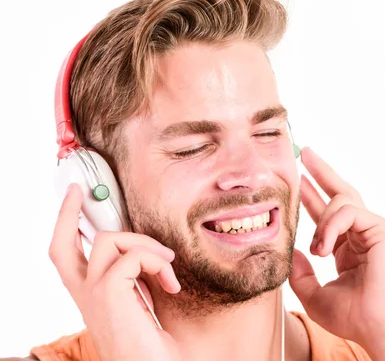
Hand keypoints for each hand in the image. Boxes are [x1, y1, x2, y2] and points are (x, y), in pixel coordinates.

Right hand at [48, 184, 180, 360]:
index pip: (66, 254)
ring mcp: (93, 292)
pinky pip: (135, 256)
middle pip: (64, 244)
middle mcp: (84, 293)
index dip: (65, 223)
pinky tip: (171, 285)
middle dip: (70, 212)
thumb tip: (146, 249)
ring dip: (147, 245)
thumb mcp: (139, 300)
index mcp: (89, 295)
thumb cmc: (151, 343)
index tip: (75, 197)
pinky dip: (158, 263)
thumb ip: (133, 276)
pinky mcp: (108, 293)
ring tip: (167, 267)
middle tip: (82, 190)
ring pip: (111, 239)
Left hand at [289, 148, 384, 359]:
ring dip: (321, 219)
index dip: (313, 196)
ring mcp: (375, 229)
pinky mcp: (383, 228)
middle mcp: (363, 234)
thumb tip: (293, 252)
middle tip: (304, 152)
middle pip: (342, 193)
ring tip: (320, 248)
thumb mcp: (315, 295)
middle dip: (321, 172)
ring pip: (342, 201)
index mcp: (350, 248)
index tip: (299, 179)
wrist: (382, 327)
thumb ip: (301, 274)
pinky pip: (349, 212)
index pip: (329, 214)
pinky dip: (331, 226)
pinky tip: (324, 247)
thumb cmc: (356, 317)